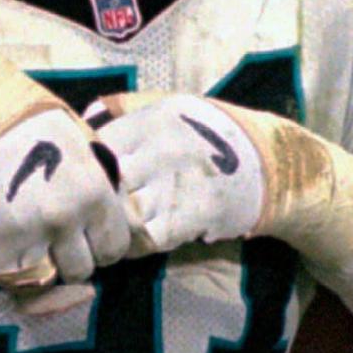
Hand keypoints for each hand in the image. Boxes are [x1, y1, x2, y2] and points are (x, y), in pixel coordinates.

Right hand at [0, 107, 128, 290]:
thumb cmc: (26, 119)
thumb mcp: (80, 141)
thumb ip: (100, 180)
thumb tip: (112, 209)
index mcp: (96, 191)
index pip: (115, 247)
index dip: (100, 245)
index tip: (85, 238)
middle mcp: (69, 218)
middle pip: (83, 269)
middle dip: (71, 258)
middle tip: (54, 241)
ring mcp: (32, 235)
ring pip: (50, 280)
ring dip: (42, 268)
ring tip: (30, 246)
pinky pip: (14, 280)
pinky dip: (11, 271)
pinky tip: (5, 247)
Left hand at [85, 92, 264, 253]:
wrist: (266, 162)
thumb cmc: (205, 134)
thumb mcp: (170, 106)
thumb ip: (127, 108)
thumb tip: (85, 114)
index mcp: (152, 120)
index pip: (96, 146)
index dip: (86, 167)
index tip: (87, 180)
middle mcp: (163, 149)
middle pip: (105, 184)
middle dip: (95, 202)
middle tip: (93, 212)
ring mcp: (178, 184)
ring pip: (123, 216)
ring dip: (115, 228)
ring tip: (114, 230)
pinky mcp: (194, 215)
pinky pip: (149, 238)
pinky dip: (138, 245)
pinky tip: (141, 239)